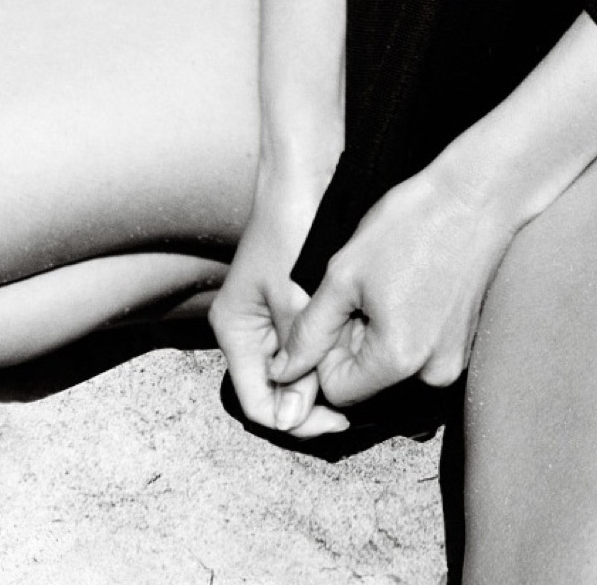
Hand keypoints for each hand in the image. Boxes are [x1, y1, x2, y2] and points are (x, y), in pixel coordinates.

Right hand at [210, 174, 349, 439]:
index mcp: (235, 333)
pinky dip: (328, 355)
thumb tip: (295, 415)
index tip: (338, 422)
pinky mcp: (293, 306)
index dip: (296, 421)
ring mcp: (271, 319)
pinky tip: (356, 355)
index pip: (258, 404)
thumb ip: (295, 354)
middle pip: (277, 393)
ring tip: (360, 383)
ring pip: (296, 372)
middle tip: (355, 412)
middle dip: (312, 404)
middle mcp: (249, 332)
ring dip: (323, 380)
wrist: (305, 174)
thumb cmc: (293, 228)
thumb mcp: (294, 296)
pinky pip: (308, 346)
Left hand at [268, 163, 516, 407]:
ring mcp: (454, 359)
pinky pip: (418, 351)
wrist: (476, 195)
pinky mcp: (464, 342)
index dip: (323, 353)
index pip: (336, 390)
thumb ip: (309, 331)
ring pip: (391, 365)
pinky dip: (402, 327)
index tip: (332, 309)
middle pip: (367, 381)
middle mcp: (433, 374)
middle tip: (357, 291)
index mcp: (399, 361)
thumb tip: (283, 371)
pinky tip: (405, 286)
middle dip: (351, 343)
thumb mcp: (344, 274)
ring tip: (382, 285)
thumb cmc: (411, 224)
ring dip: (376, 335)